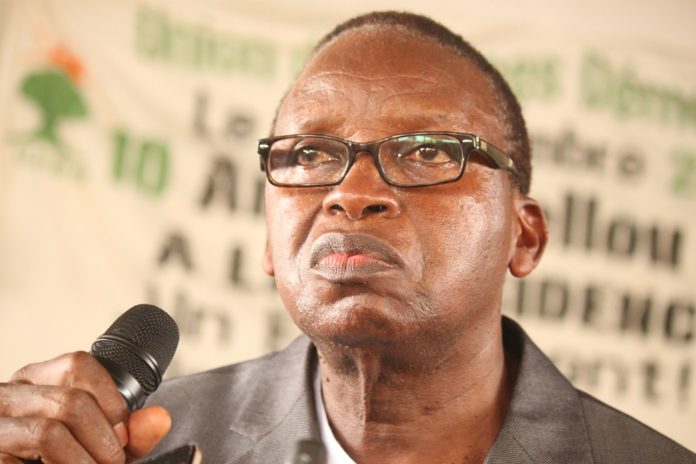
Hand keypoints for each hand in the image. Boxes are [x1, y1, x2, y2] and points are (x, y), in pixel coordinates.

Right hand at [0, 351, 170, 462]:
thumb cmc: (67, 460)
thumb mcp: (103, 444)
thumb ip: (134, 433)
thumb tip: (160, 419)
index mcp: (37, 379)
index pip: (79, 364)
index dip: (111, 400)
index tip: (123, 435)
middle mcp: (9, 395)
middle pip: (72, 402)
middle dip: (104, 440)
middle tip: (113, 462)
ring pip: (49, 433)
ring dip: (84, 462)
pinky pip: (28, 461)